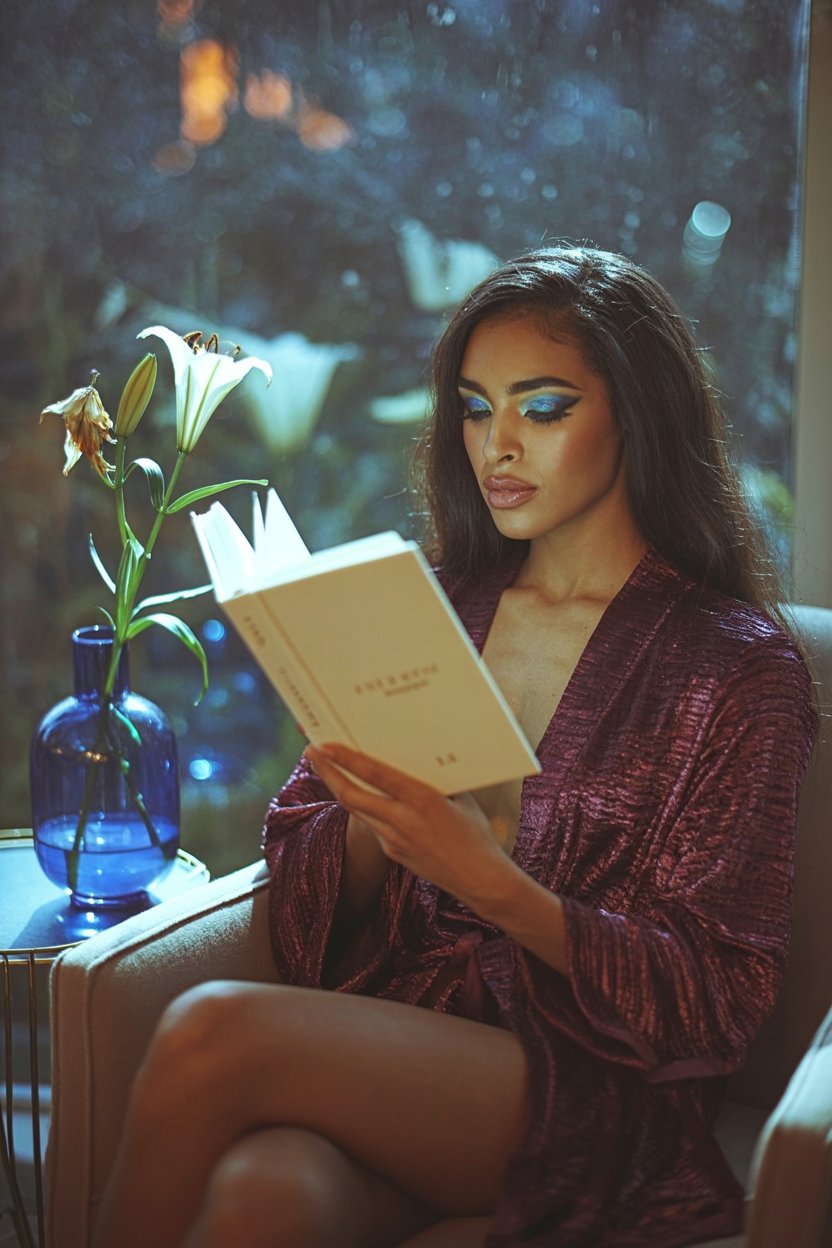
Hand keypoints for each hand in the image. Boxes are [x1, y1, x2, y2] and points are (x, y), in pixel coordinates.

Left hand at [305, 743, 511, 904]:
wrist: (480, 880)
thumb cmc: (477, 834)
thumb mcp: (460, 799)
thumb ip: (437, 780)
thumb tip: (420, 758)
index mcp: (422, 799)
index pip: (374, 774)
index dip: (345, 759)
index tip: (324, 745)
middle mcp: (402, 820)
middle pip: (350, 795)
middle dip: (326, 772)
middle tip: (311, 752)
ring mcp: (393, 840)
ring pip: (356, 810)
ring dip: (339, 788)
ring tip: (327, 769)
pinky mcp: (392, 853)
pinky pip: (372, 825)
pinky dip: (363, 808)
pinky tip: (361, 795)